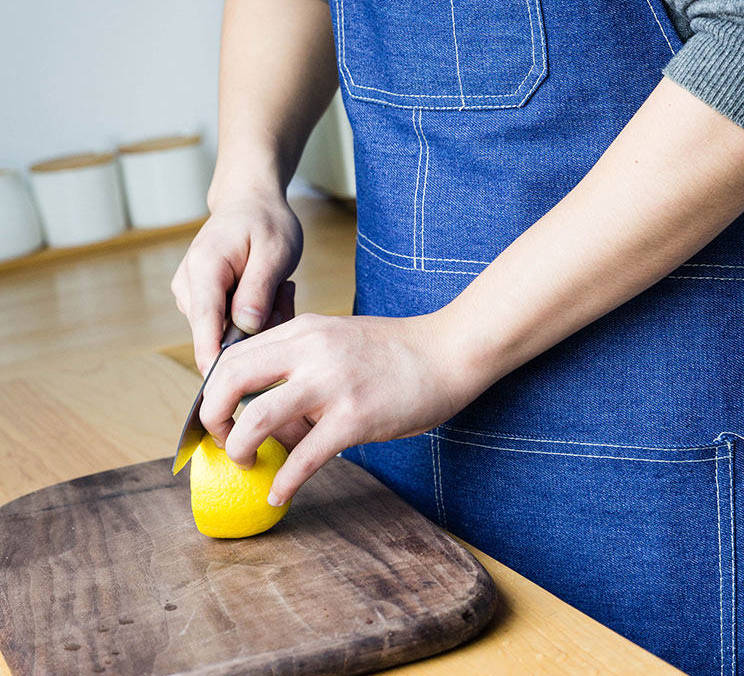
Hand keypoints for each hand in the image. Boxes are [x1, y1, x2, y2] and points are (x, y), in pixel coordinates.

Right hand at [171, 190, 303, 373]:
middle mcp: (189, 286)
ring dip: (261, 321)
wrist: (251, 202)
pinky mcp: (204, 303)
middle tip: (284, 294)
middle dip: (258, 330)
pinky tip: (270, 291)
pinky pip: (231, 326)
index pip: (204, 326)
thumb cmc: (266, 222)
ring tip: (279, 287)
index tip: (228, 393)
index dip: (216, 362)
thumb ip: (258, 290)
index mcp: (204, 270)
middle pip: (217, 335)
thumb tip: (245, 329)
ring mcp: (193, 296)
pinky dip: (256, 316)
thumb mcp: (274, 252)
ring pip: (227, 334)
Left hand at [198, 311, 474, 505]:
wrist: (449, 351)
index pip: (233, 356)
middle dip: (213, 417)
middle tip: (224, 441)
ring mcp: (332, 383)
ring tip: (248, 464)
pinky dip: (283, 482)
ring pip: (256, 419)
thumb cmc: (396, 352)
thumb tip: (271, 424)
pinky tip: (280, 493)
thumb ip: (300, 368)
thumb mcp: (338, 341)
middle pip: (230, 380)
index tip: (221, 416)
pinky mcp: (356, 417)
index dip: (215, 391)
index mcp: (304, 330)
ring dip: (239, 449)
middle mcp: (311, 350)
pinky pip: (304, 457)